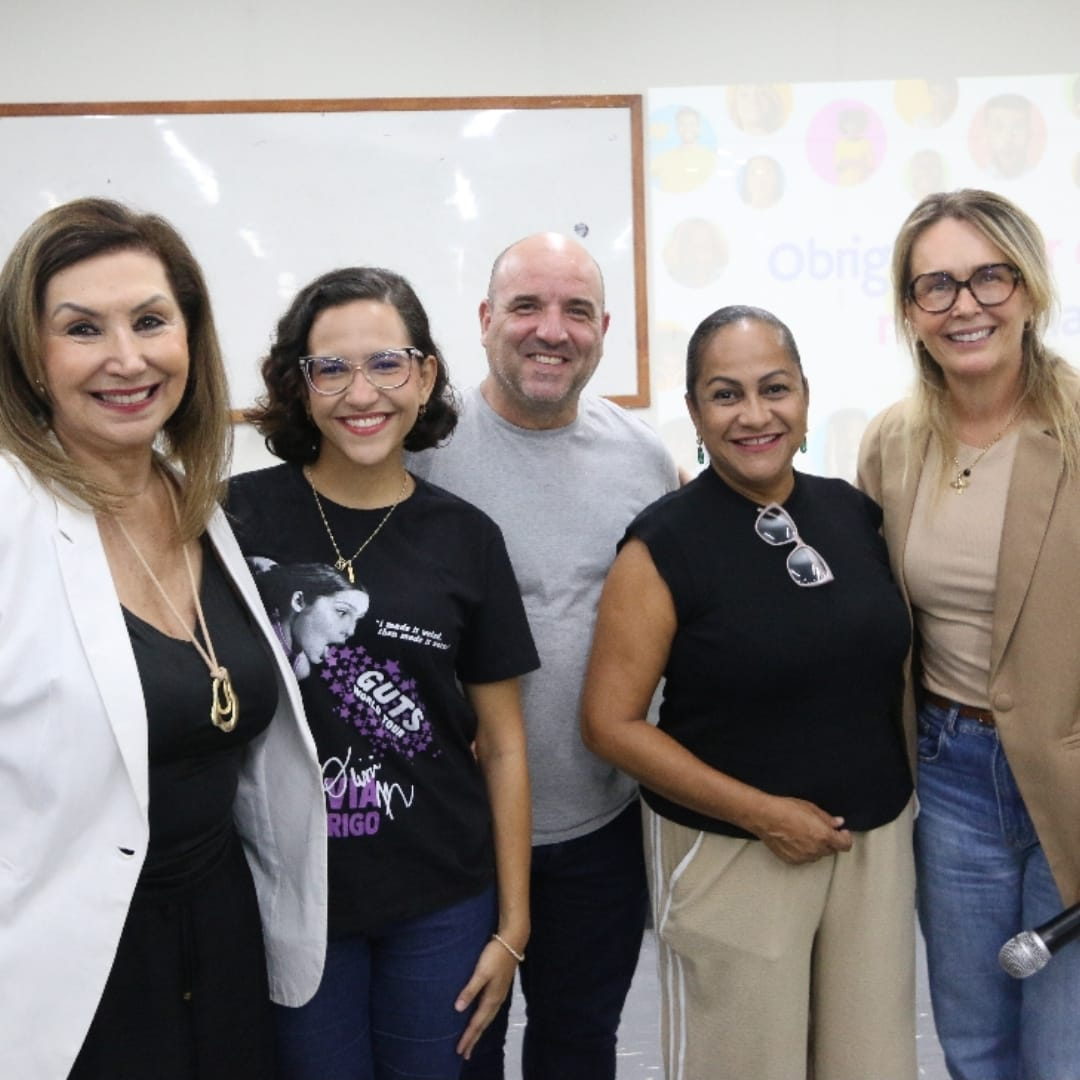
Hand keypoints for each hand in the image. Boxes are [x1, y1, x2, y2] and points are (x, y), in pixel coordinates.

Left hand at [454, 938, 518, 1058]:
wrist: (513, 941)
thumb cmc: (495, 955)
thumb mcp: (481, 972)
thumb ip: (470, 990)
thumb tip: (458, 1009)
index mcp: (491, 998)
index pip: (477, 1023)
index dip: (468, 1037)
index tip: (460, 1051)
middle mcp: (497, 999)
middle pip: (484, 1024)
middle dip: (474, 1038)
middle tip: (465, 1053)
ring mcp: (500, 993)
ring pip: (488, 1018)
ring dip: (479, 1030)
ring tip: (473, 1040)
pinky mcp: (500, 987)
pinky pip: (491, 1010)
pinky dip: (485, 1019)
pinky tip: (482, 1017)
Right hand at [753, 795, 852, 864]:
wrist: (765, 817)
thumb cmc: (786, 809)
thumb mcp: (810, 808)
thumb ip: (827, 818)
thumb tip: (838, 823)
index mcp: (824, 836)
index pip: (845, 845)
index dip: (845, 838)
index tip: (842, 833)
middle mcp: (816, 850)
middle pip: (831, 850)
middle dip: (829, 841)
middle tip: (820, 830)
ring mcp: (804, 857)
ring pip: (818, 855)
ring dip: (817, 847)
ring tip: (805, 834)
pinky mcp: (793, 860)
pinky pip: (805, 858)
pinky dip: (804, 851)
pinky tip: (796, 840)